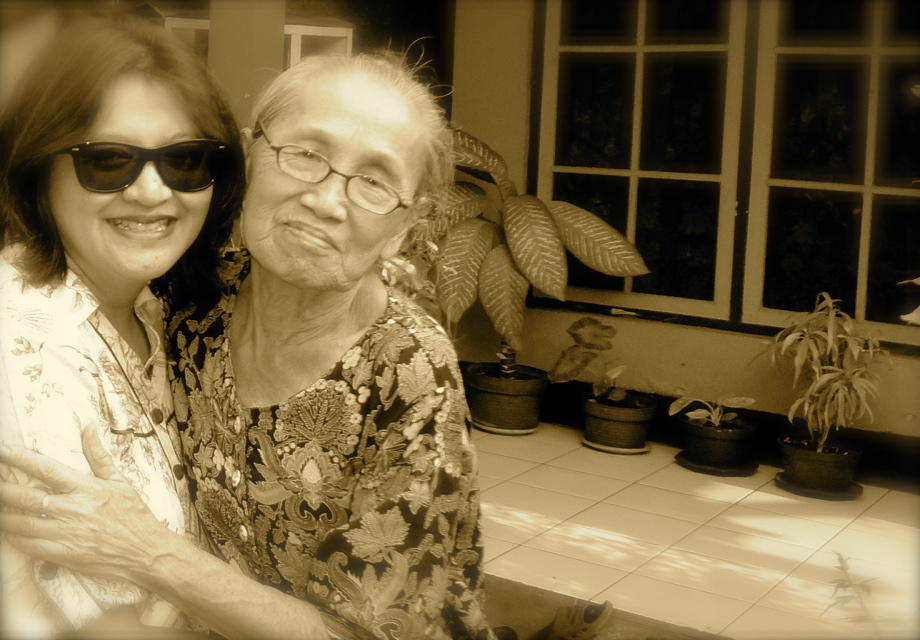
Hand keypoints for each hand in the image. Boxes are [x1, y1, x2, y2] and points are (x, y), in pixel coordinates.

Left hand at [0, 429, 172, 583]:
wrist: (148, 552)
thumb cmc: (135, 516)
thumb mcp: (121, 481)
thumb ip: (98, 455)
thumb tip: (89, 426)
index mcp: (87, 488)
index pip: (46, 469)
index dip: (20, 458)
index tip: (2, 450)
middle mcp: (75, 510)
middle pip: (27, 497)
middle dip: (2, 489)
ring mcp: (68, 534)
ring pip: (23, 524)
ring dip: (3, 516)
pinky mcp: (65, 555)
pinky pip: (31, 546)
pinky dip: (15, 539)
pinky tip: (8, 532)